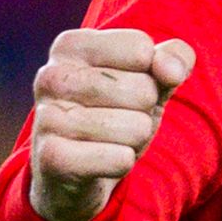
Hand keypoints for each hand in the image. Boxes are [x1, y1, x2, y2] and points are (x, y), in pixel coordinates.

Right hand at [27, 28, 194, 220]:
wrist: (73, 175)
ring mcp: (47, 117)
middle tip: (117, 121)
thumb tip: (172, 70)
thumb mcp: (151, 79)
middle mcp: (50, 76)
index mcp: (70, 46)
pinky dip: (123, 163)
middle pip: (143, 89)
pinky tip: (101, 163)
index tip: (124, 88)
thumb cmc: (115, 114)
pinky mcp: (52, 158)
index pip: (142, 49)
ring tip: (108, 141)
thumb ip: (174, 59)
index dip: (149, 75)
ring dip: (134, 140)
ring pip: (136, 127)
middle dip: (144, 112)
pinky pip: (121, 158)